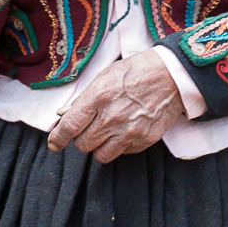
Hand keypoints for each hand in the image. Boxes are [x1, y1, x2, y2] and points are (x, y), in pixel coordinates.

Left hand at [47, 49, 185, 162]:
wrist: (172, 75)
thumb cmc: (136, 71)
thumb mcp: (105, 76)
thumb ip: (84, 98)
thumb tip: (64, 115)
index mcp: (99, 97)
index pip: (69, 127)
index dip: (58, 139)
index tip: (54, 144)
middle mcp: (112, 117)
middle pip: (83, 144)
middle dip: (81, 139)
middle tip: (89, 129)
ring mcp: (129, 131)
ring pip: (100, 155)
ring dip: (99, 146)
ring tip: (106, 133)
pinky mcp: (144, 140)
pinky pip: (122, 153)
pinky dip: (119, 146)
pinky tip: (124, 131)